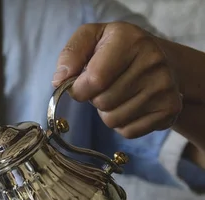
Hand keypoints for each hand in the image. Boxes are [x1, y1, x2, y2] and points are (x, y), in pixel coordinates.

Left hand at [52, 22, 183, 139]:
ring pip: (113, 120)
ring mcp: (164, 87)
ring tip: (119, 94)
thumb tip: (59, 81)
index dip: (79, 89)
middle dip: (95, 99)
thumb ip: (71, 54)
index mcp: (130, 41)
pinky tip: (131, 105)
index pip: (94, 80)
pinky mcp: (169, 109)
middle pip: (102, 102)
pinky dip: (123, 124)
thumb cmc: (115, 50)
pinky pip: (128, 131)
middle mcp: (152, 62)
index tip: (80, 85)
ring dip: (107, 112)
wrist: (158, 58)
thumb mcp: (91, 38)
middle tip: (107, 86)